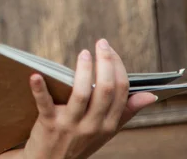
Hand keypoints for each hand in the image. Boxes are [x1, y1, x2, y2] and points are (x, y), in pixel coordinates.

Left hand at [21, 39, 156, 158]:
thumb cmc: (79, 142)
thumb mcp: (106, 131)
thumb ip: (126, 111)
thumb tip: (150, 95)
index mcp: (109, 125)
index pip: (122, 92)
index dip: (118, 67)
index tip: (110, 49)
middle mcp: (93, 126)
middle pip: (106, 90)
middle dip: (106, 63)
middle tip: (101, 43)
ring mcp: (71, 126)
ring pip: (82, 95)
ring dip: (84, 71)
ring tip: (84, 53)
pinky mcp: (49, 125)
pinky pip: (44, 104)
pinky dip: (39, 89)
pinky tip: (35, 75)